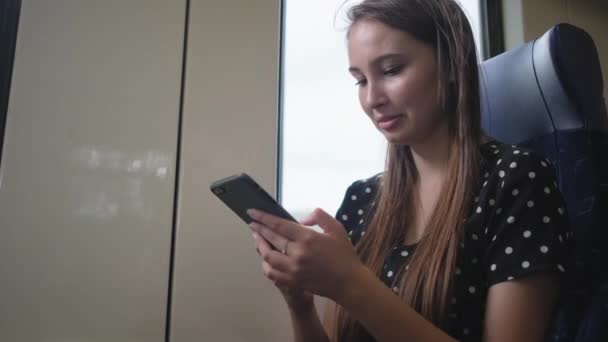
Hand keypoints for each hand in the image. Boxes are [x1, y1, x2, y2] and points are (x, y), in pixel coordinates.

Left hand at [247, 207, 361, 302]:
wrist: (349, 283)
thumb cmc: (344, 255)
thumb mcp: (337, 228)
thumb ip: (320, 217)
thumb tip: (302, 219)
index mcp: (308, 238)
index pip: (279, 225)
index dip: (263, 218)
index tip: (252, 212)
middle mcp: (298, 254)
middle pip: (271, 239)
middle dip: (259, 229)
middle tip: (252, 223)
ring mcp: (294, 269)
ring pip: (268, 257)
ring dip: (260, 246)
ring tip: (257, 239)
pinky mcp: (293, 282)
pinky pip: (272, 273)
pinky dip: (265, 265)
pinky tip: (265, 258)